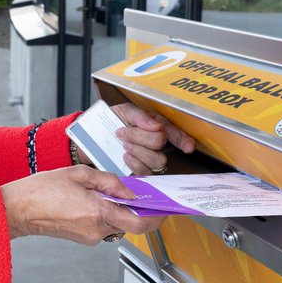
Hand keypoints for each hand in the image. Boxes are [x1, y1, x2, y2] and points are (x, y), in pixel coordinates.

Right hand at [1, 166, 166, 243]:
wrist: (19, 209)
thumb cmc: (42, 190)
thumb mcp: (80, 174)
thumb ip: (109, 181)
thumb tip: (130, 190)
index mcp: (98, 212)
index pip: (139, 223)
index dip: (156, 217)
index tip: (163, 208)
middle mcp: (97, 229)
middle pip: (130, 223)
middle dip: (137, 209)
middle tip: (138, 194)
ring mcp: (90, 236)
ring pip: (117, 224)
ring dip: (120, 210)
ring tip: (109, 192)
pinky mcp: (83, 238)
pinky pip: (104, 225)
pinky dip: (107, 213)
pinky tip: (95, 200)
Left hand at [72, 102, 194, 174]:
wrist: (93, 135)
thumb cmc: (111, 121)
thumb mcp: (124, 110)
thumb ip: (140, 116)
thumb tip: (155, 125)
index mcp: (155, 126)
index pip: (176, 134)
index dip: (184, 140)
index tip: (188, 147)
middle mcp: (155, 143)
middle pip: (160, 144)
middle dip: (141, 137)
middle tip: (124, 132)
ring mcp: (147, 158)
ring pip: (157, 160)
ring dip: (138, 150)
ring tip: (124, 144)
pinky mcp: (138, 171)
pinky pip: (145, 172)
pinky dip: (135, 162)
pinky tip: (125, 155)